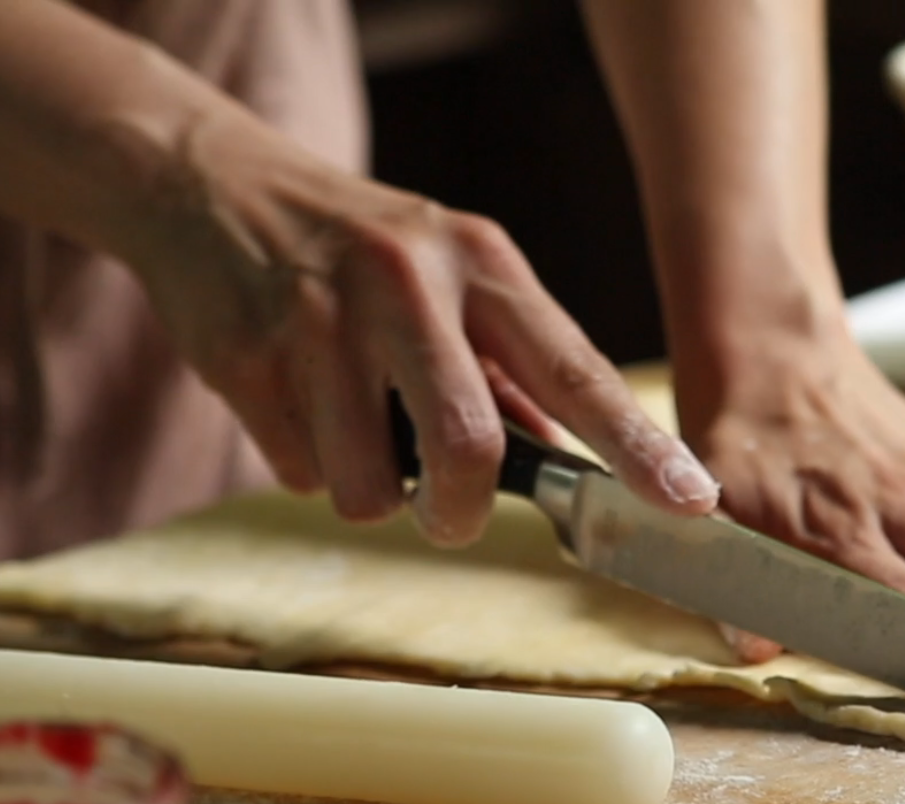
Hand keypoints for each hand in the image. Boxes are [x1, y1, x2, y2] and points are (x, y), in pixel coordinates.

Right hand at [113, 119, 718, 544]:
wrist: (212, 186)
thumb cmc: (357, 249)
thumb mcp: (452, 274)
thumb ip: (513, 367)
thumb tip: (571, 460)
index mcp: (482, 264)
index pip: (578, 371)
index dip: (639, 448)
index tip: (692, 502)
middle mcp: (409, 284)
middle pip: (468, 446)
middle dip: (460, 511)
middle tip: (450, 515)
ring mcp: (323, 321)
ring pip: (369, 485)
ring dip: (371, 491)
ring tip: (356, 431)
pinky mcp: (250, 359)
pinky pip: (300, 472)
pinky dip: (309, 464)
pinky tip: (300, 403)